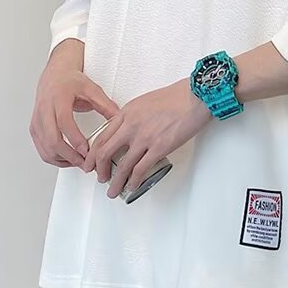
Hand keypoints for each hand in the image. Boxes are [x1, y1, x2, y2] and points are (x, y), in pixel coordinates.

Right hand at [30, 39, 119, 167]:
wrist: (55, 74)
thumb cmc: (71, 81)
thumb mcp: (92, 89)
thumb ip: (106, 105)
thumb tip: (119, 121)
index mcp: (58, 98)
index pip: (64, 122)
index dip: (75, 140)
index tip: (87, 151)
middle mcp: (45, 109)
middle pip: (52, 140)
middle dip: (70, 156)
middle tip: (85, 163)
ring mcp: (37, 120)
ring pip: (45, 148)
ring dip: (62, 160)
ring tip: (80, 163)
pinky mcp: (34, 128)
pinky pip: (41, 149)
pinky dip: (54, 158)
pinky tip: (68, 160)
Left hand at [82, 78, 211, 197]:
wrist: (195, 96)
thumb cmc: (175, 97)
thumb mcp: (144, 102)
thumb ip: (131, 117)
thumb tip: (126, 132)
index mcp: (126, 113)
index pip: (101, 137)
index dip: (93, 154)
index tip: (92, 162)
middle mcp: (131, 126)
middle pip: (105, 153)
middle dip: (99, 170)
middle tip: (100, 178)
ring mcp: (144, 138)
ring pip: (122, 166)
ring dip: (116, 182)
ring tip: (113, 190)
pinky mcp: (159, 148)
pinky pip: (141, 170)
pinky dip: (134, 182)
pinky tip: (132, 186)